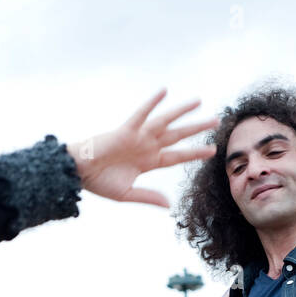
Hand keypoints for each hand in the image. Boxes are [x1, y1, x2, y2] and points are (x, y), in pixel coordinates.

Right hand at [67, 90, 216, 207]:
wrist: (80, 173)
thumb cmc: (99, 183)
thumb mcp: (127, 194)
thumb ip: (148, 197)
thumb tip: (169, 205)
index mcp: (149, 162)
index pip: (177, 156)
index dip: (195, 153)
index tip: (212, 150)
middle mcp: (147, 146)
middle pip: (177, 136)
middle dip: (196, 129)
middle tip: (216, 121)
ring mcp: (138, 137)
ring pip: (165, 122)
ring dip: (181, 112)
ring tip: (199, 102)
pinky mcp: (126, 130)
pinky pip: (141, 113)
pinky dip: (152, 103)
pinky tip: (164, 91)